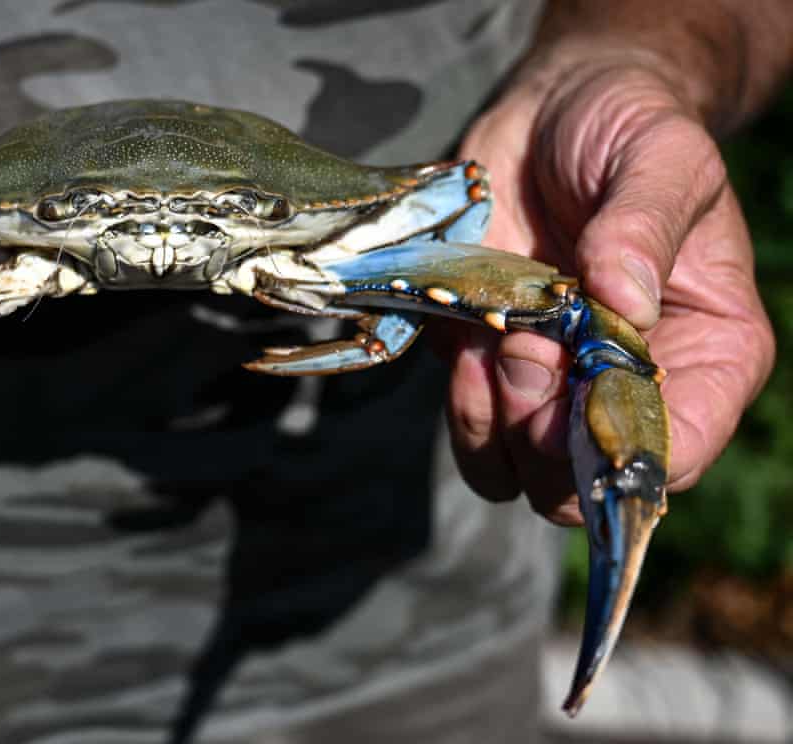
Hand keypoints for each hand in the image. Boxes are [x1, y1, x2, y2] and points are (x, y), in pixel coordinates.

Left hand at [448, 56, 774, 523]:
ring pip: (518, 474)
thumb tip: (623, 298)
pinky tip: (466, 337)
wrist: (552, 111)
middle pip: (585, 481)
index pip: (677, 450)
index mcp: (708, 352)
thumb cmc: (627, 129)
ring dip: (495, 425)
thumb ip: (646, 224)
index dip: (619, 449)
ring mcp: (554, 385)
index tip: (575, 399)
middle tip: (527, 354)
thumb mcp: (661, 155)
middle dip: (546, 437)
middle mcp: (629, 386)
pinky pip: (470, 430)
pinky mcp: (488, 369)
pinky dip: (459, 402)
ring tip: (496, 344)